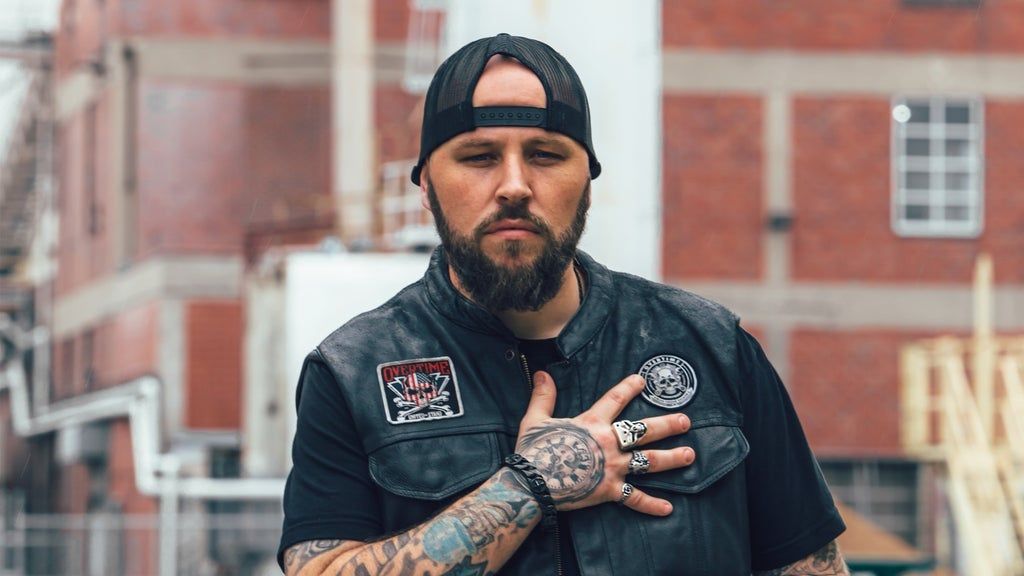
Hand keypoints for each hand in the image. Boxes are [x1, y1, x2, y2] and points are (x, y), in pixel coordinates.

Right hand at [514, 372, 694, 515]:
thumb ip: (543, 395)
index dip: (629, 387)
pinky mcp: (610, 491)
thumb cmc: (533, 450)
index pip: (615, 399)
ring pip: (649, 461)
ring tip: (690, 455)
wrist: (532, 483)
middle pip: (645, 430)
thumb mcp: (535, 418)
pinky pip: (635, 499)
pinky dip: (652, 505)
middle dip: (668, 424)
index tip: (642, 380)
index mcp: (593, 423)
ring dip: (672, 458)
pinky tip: (668, 508)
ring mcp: (613, 468)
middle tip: (685, 421)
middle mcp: (610, 443)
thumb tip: (542, 373)